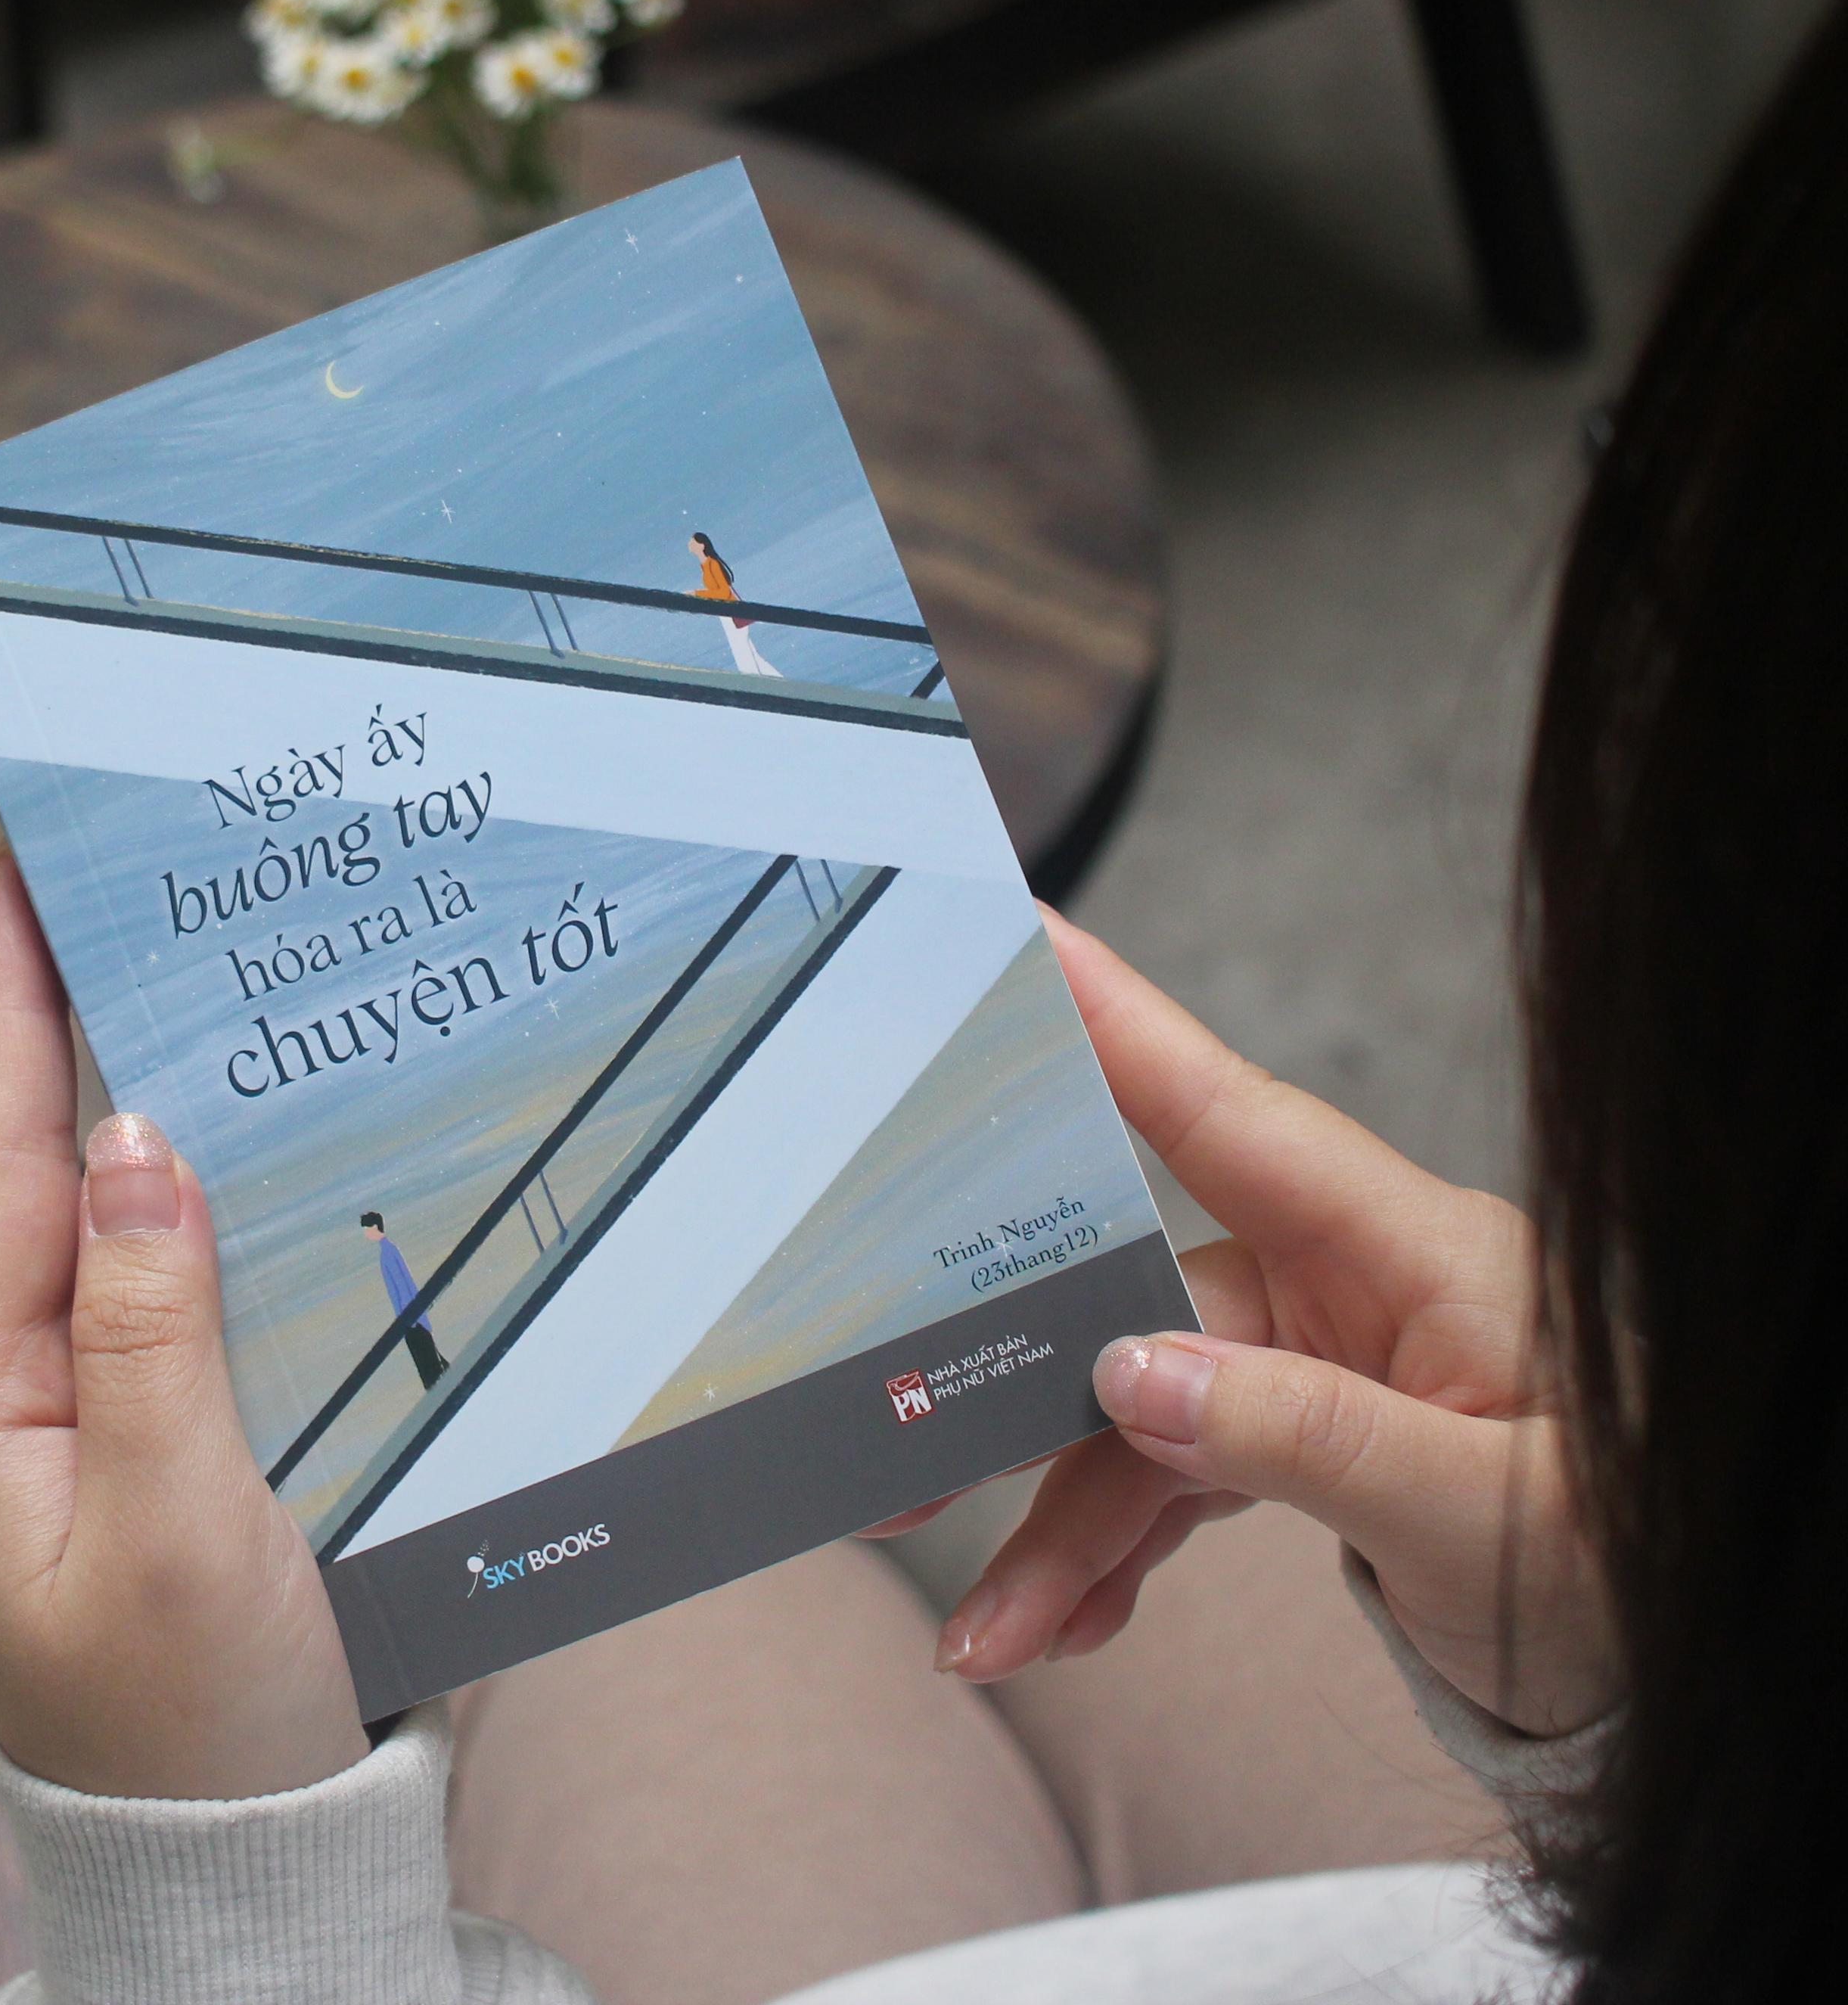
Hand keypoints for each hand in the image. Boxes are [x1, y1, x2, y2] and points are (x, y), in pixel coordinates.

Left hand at [0, 852, 367, 1798]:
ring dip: (139, 1098)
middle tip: (103, 880)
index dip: (4, 1016)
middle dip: (66, 1024)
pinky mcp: (147, 1438)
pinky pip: (163, 1282)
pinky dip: (201, 1196)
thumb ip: (153, 1333)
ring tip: (172, 971)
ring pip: (109, 1220)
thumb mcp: (178, 1531)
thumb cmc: (196, 1725)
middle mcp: (9, 1399)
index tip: (7, 873)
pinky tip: (241, 1144)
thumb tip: (139, 1141)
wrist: (240, 1865)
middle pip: (42, 1172)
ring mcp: (75, 1419)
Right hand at [924, 912, 1616, 1737]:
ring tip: (996, 1630)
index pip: (1233, 1113)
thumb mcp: (1482, 1516)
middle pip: (1145, 1298)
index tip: (1017, 936)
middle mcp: (1347, 1281)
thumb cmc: (1625, 1561)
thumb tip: (1133, 1377)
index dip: (1116, 1021)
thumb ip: (1307, 1438)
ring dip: (1063, 1525)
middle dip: (1027, 1391)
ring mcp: (1318, 1354)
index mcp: (1410, 1250)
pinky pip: (1175, 1470)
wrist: (1686, 1662)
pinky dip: (1114, 1550)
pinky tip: (1067, 1619)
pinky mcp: (1300, 1428)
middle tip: (910, 1467)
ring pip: (1141, 1412)